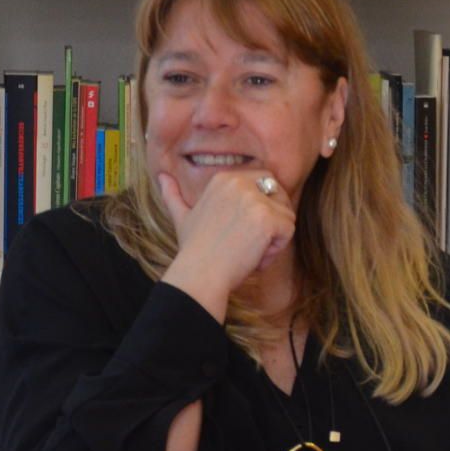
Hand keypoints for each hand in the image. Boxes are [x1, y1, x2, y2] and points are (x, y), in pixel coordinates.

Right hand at [157, 167, 297, 318]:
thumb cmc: (193, 250)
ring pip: (286, 215)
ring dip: (272, 239)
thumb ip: (173, 195)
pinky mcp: (267, 218)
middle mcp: (239, 182)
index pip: (263, 182)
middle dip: (272, 220)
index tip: (240, 230)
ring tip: (247, 251)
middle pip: (279, 194)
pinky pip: (288, 231)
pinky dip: (276, 250)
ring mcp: (254, 199)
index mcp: (224, 178)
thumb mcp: (181, 216)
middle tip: (247, 242)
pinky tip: (253, 257)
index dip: (259, 209)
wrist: (199, 274)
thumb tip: (161, 176)